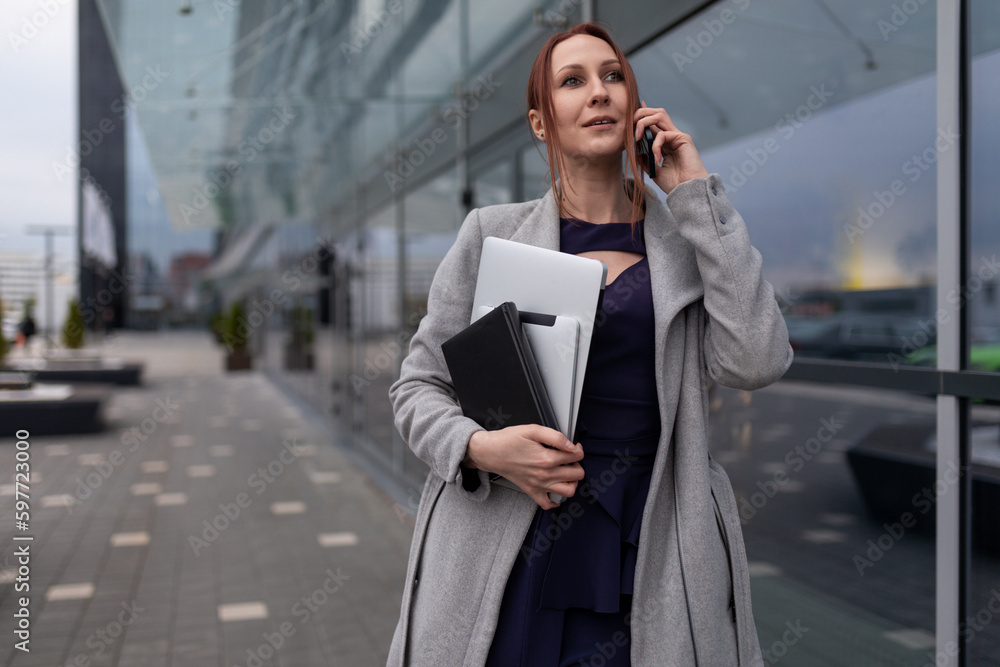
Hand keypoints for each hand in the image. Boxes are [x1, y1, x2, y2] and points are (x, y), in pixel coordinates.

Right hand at [464, 424, 584, 508]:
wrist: (490, 452)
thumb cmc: (508, 440)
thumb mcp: (532, 430)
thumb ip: (555, 437)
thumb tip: (571, 446)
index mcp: (546, 458)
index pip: (576, 456)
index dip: (578, 449)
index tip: (573, 446)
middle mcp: (544, 474)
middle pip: (577, 475)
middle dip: (577, 464)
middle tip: (569, 458)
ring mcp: (539, 485)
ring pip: (568, 491)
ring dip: (572, 482)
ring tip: (565, 472)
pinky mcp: (531, 491)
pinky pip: (548, 504)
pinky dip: (556, 500)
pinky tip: (556, 488)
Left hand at [634, 102, 708, 193]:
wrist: (688, 191)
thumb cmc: (674, 184)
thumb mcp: (654, 171)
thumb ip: (646, 161)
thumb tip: (637, 153)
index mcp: (665, 142)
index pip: (653, 123)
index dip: (642, 115)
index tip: (630, 116)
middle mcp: (672, 136)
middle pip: (656, 113)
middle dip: (641, 114)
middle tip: (630, 127)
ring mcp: (677, 136)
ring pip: (659, 115)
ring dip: (644, 122)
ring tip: (637, 137)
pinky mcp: (683, 139)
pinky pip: (662, 134)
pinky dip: (655, 145)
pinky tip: (657, 159)